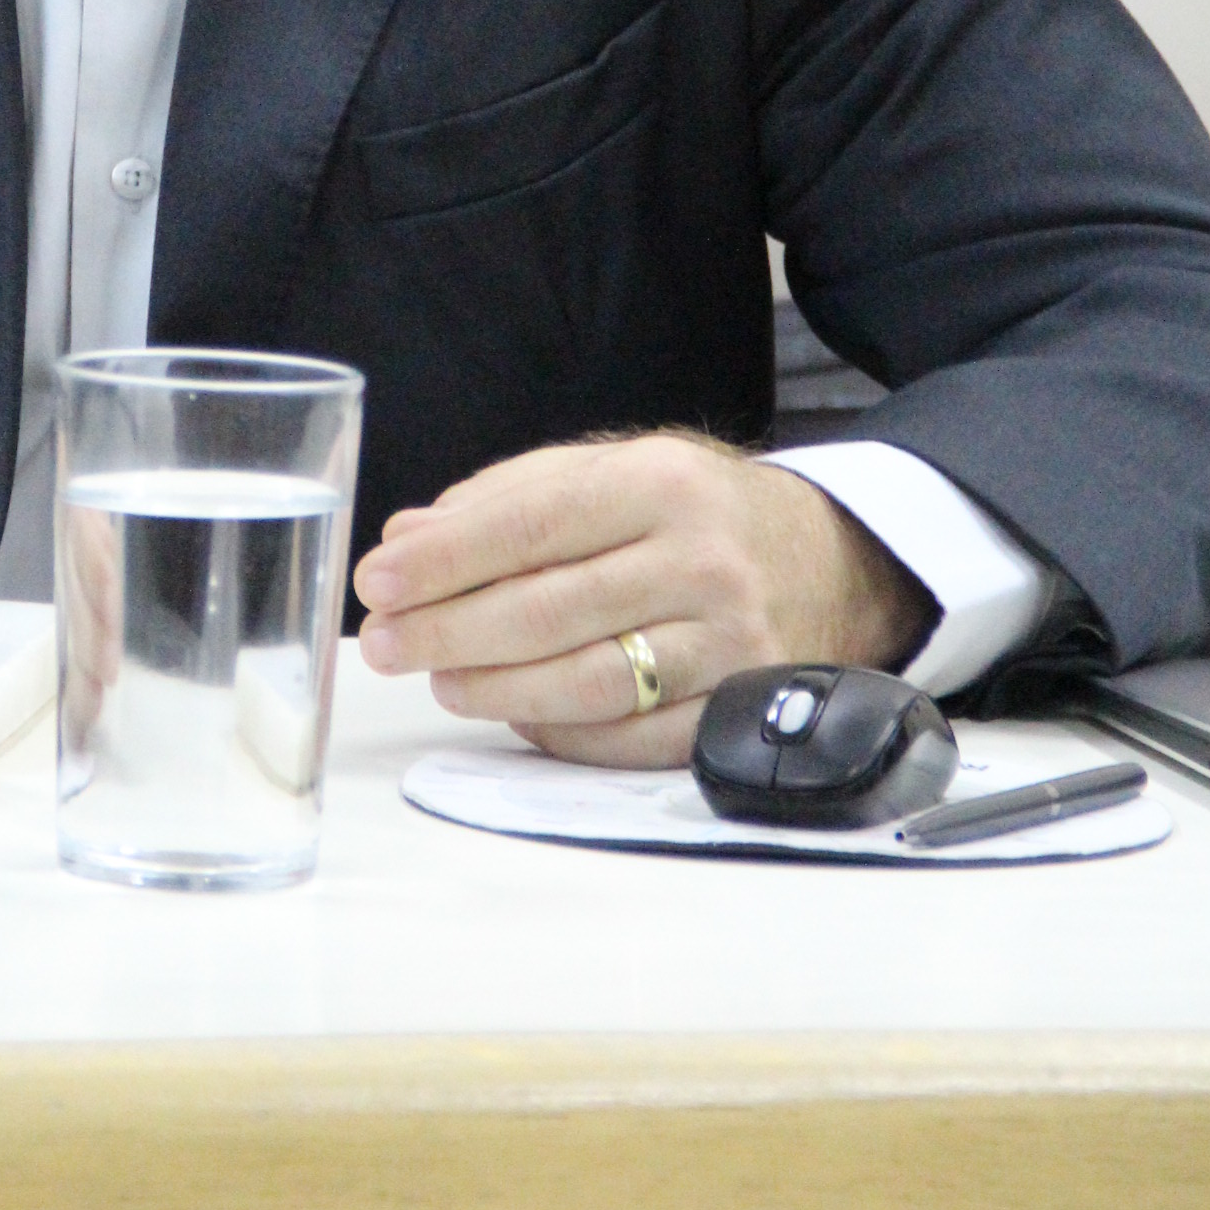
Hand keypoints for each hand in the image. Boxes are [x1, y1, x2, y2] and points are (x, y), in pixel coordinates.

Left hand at [354, 432, 933, 764]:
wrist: (829, 561)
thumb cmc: (692, 511)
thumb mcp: (610, 471)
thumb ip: (506, 499)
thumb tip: (407, 541)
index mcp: (661, 483)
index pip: (532, 523)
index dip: (446, 558)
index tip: (379, 579)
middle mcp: (701, 561)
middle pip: (548, 610)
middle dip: (448, 629)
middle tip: (383, 642)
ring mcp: (726, 644)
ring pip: (586, 682)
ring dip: (494, 688)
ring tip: (437, 677)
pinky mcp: (737, 709)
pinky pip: (631, 739)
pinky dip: (558, 733)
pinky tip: (511, 713)